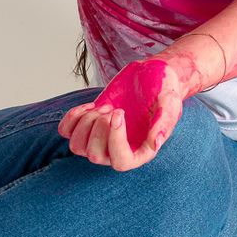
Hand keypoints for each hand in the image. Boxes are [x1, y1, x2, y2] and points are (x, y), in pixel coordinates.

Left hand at [58, 59, 184, 170]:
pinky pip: (66, 132)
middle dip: (99, 128)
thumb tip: (154, 144)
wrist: (150, 73)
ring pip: (77, 147)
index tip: (119, 113)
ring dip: (85, 123)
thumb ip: (164, 123)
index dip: (115, 141)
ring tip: (104, 107)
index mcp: (141, 150)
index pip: (121, 162)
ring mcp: (101, 138)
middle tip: (113, 108)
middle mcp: (119, 149)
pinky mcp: (89, 123)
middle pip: (94, 156)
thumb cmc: (163, 89)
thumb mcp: (170, 103)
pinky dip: (71, 118)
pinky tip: (89, 106)